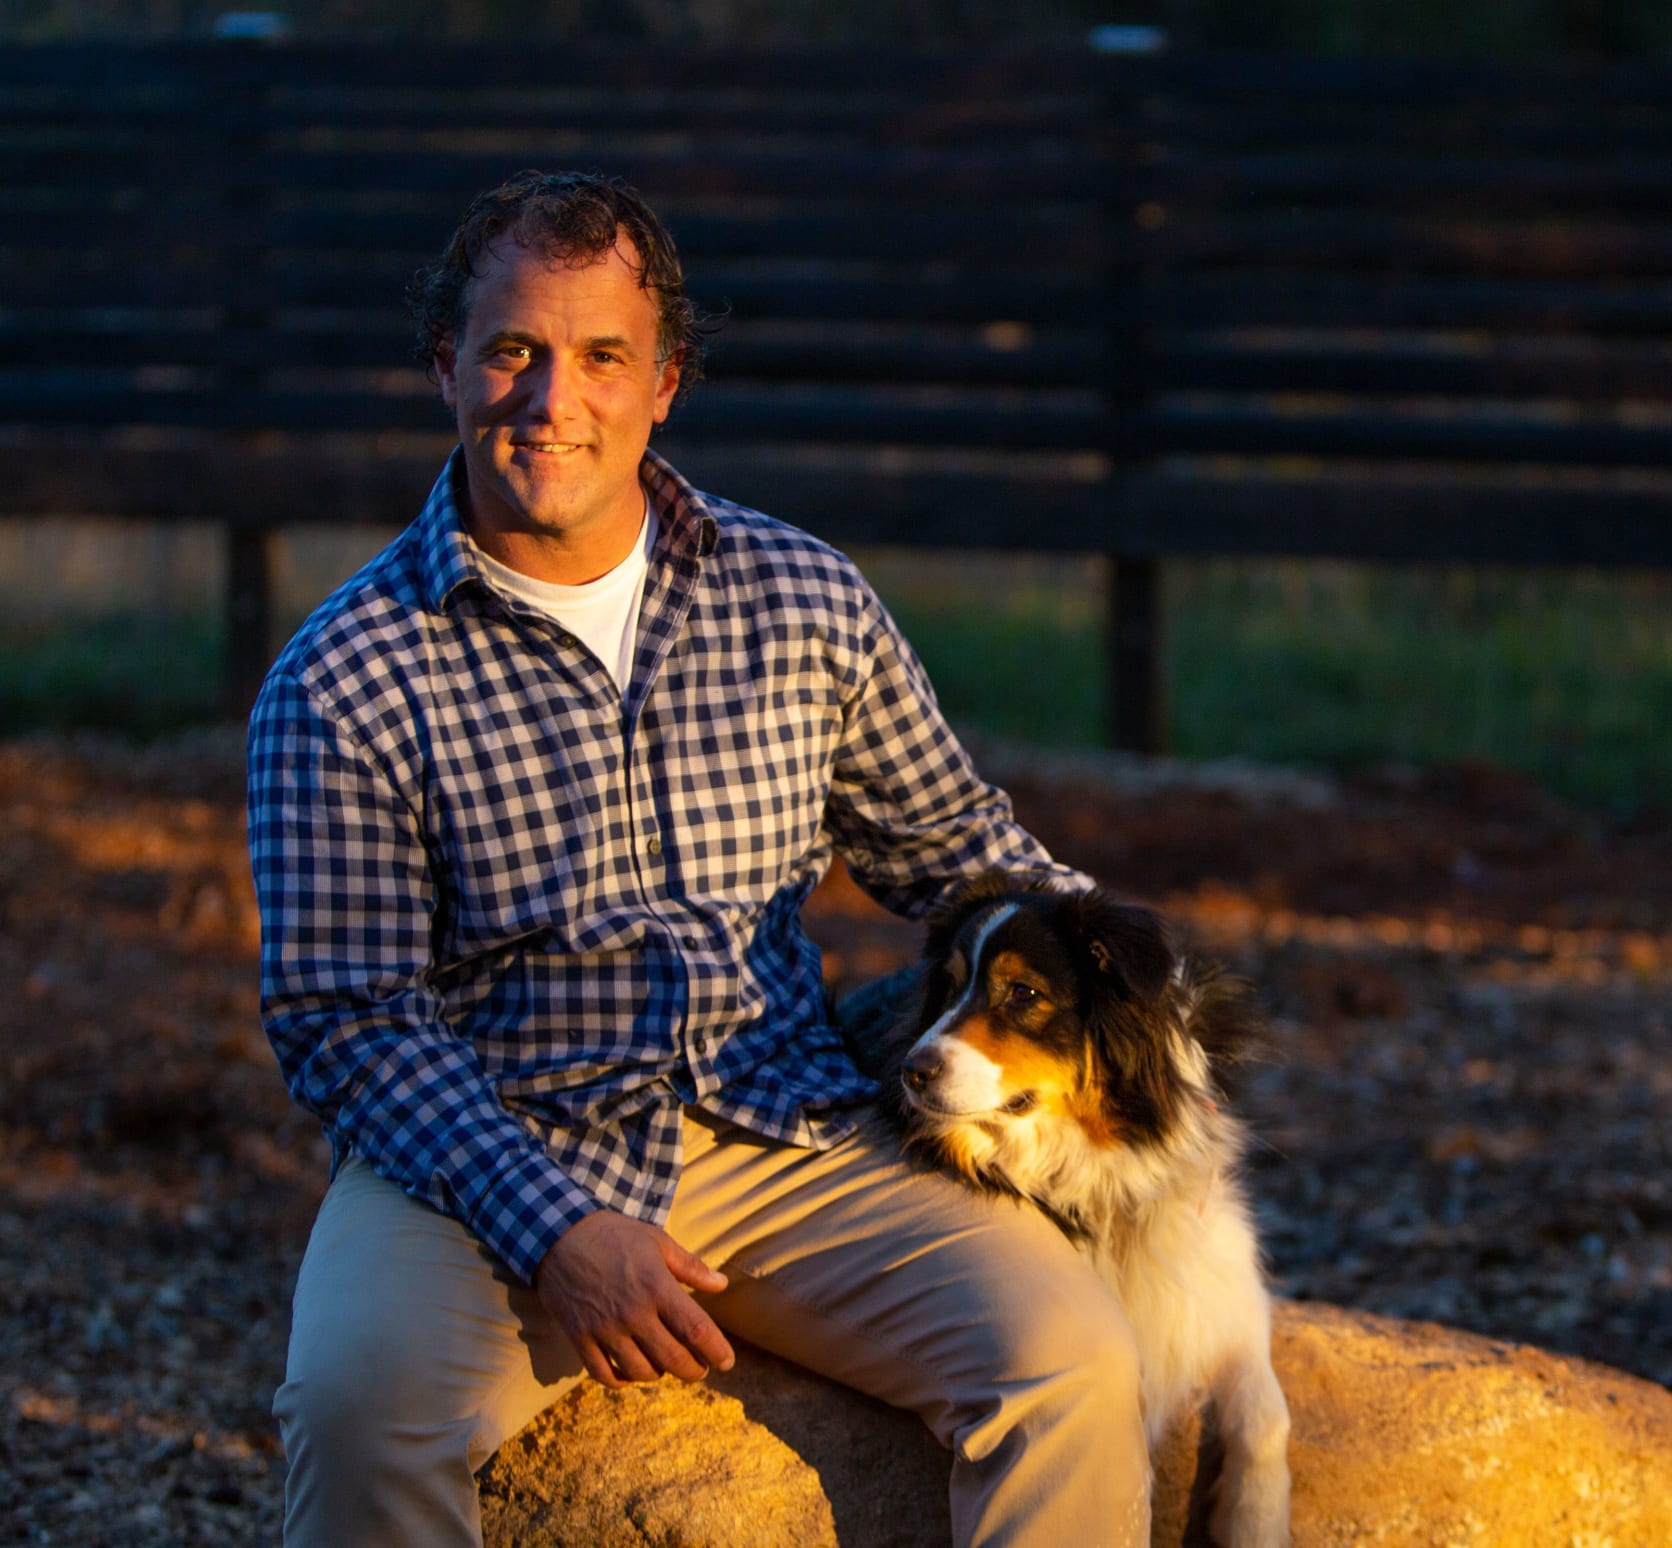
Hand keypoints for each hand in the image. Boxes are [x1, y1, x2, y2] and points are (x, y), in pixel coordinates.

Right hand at [535, 1209, 734, 1387]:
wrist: (558, 1236)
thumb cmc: (614, 1235)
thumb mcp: (657, 1241)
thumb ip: (691, 1266)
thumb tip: (721, 1285)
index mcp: (656, 1286)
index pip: (695, 1330)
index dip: (716, 1350)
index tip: (727, 1361)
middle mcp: (632, 1313)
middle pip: (673, 1358)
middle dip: (694, 1370)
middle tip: (701, 1369)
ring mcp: (604, 1328)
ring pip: (641, 1371)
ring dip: (660, 1374)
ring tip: (666, 1364)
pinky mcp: (580, 1337)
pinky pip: (604, 1374)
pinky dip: (623, 1380)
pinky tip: (632, 1372)